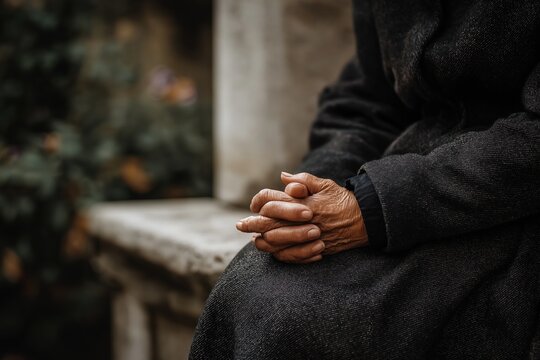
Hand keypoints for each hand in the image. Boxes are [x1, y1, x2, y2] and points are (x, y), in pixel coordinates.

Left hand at [237, 172, 367, 262]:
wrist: (366, 220)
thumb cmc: (343, 200)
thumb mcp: (325, 184)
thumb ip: (303, 180)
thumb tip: (282, 177)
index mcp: (302, 201)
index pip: (272, 201)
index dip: (259, 202)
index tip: (254, 206)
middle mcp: (302, 220)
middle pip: (269, 223)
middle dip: (252, 224)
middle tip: (240, 226)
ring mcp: (307, 236)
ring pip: (277, 242)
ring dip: (262, 241)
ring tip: (254, 240)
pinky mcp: (314, 249)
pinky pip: (291, 255)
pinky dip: (279, 253)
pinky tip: (272, 251)